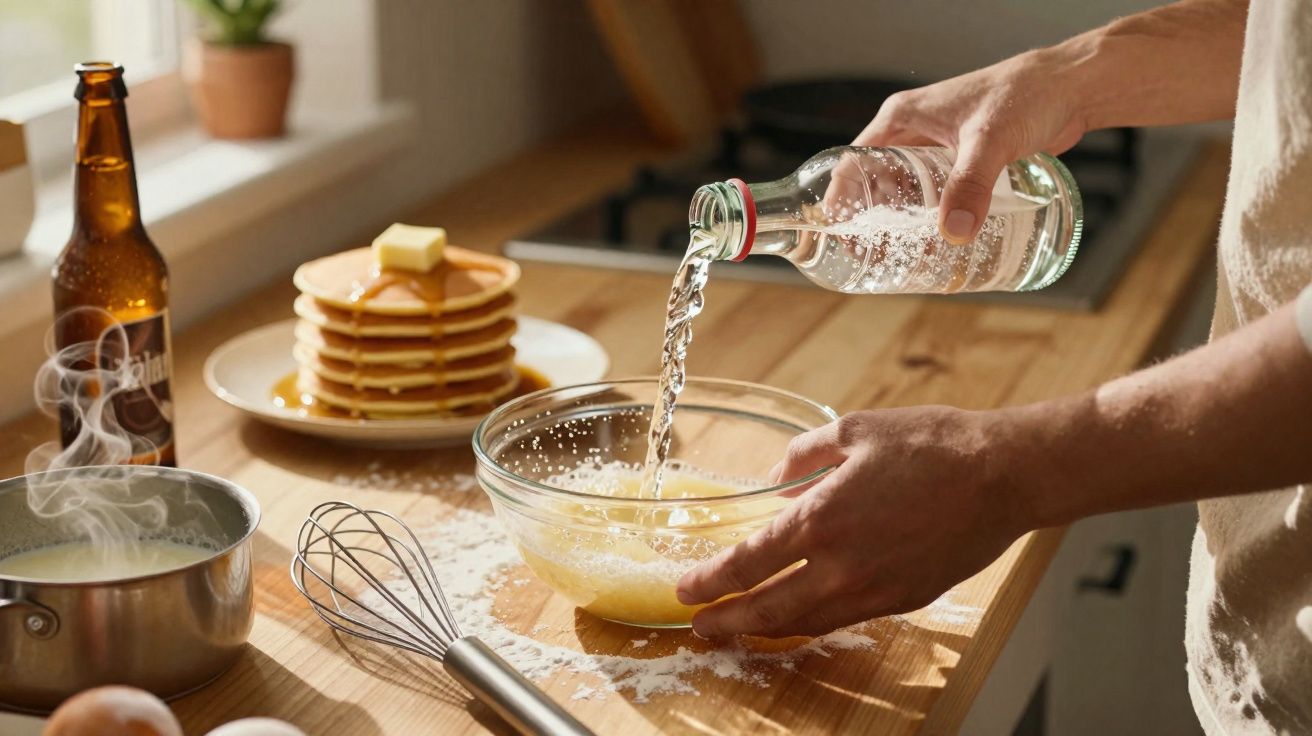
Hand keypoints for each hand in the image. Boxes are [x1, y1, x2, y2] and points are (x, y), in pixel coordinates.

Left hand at [676, 406, 1032, 637]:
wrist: (1003, 475)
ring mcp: (874, 589)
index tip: (685, 589)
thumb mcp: (852, 430)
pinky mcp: (904, 599)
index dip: (709, 582)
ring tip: (738, 627)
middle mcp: (842, 565)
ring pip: (806, 623)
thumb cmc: (931, 445)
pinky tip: (799, 614)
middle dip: (725, 621)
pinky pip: (844, 618)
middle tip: (697, 626)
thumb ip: (802, 456)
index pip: (748, 564)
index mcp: (821, 519)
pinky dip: (811, 621)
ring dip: (765, 629)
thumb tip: (775, 480)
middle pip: (767, 609)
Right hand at [855, 47, 1088, 243]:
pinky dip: (930, 219)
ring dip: (901, 223)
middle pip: (876, 183)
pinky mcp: (961, 163)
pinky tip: (934, 244)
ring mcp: (937, 149)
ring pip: (905, 192)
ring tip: (899, 257)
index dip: (841, 199)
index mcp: (901, 119)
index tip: (840, 233)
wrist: (1070, 89)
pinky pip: (934, 196)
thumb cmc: (1025, 95)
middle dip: (871, 221)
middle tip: (870, 257)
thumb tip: (954, 233)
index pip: (854, 161)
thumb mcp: (990, 140)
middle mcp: (913, 134)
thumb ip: (971, 184)